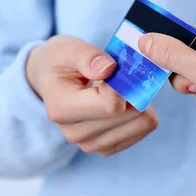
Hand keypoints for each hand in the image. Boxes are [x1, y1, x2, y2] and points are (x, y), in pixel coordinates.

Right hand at [26, 35, 158, 155]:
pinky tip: (132, 101)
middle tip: (130, 76)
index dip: (123, 85)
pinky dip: (142, 116)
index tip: (119, 70)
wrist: (53, 78)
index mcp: (61, 109)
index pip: (110, 106)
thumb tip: (108, 68)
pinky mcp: (105, 147)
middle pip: (125, 117)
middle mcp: (73, 132)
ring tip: (128, 88)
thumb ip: (87, 56)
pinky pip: (139, 134)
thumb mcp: (69, 48)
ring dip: (142, 105)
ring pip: (137, 127)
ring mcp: (90, 143)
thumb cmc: (62, 61)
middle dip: (135, 94)